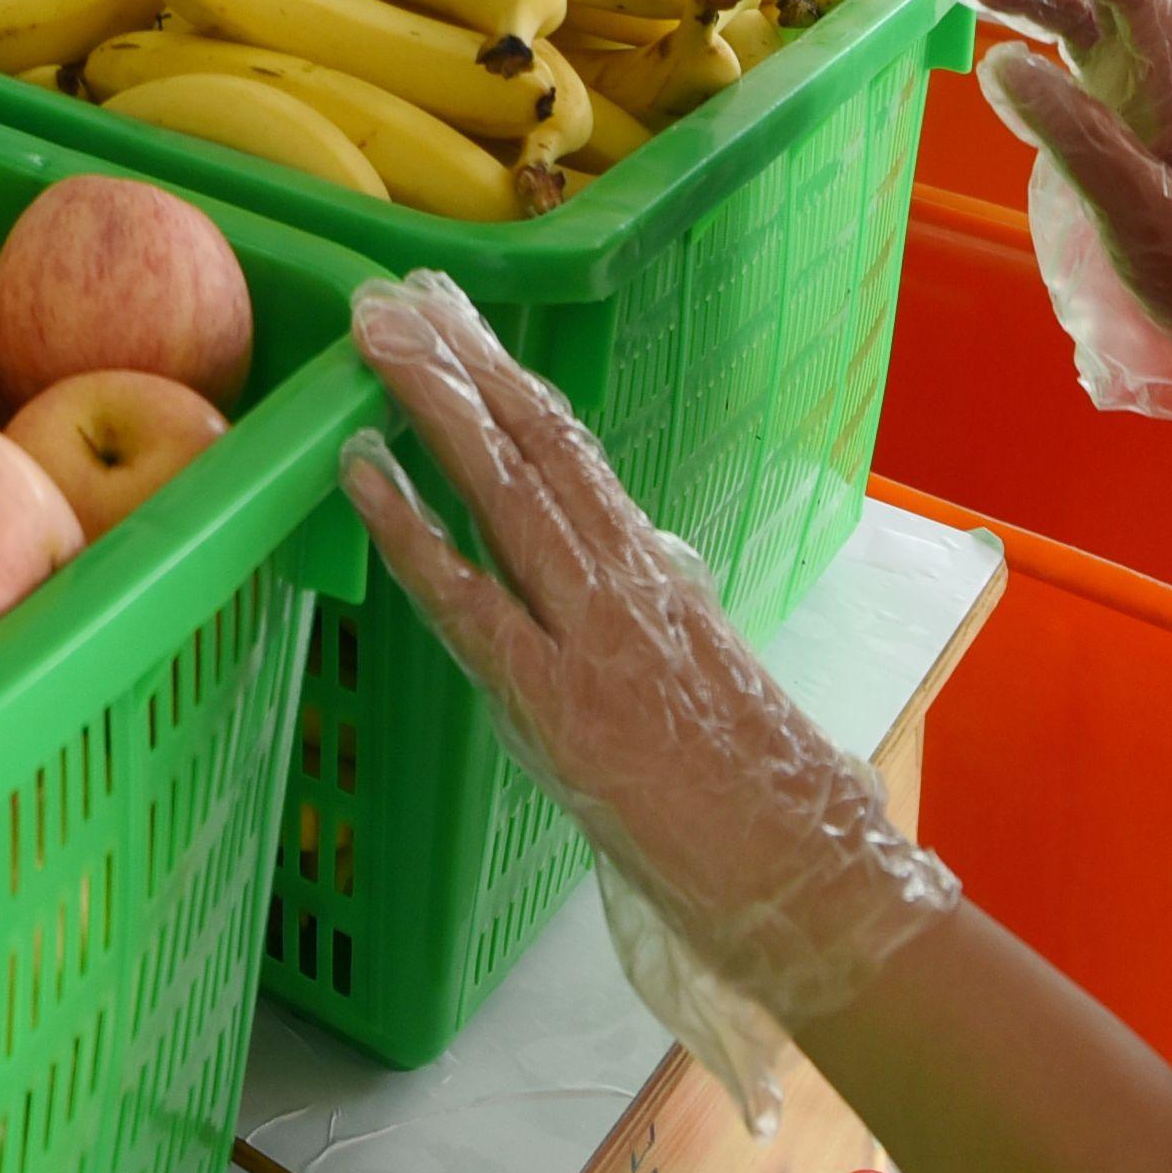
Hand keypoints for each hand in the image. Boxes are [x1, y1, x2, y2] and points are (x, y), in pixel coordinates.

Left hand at [341, 274, 960, 1120]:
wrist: (811, 882)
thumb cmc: (772, 805)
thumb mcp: (715, 680)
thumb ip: (664, 613)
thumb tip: (643, 555)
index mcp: (658, 580)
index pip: (574, 457)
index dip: (512, 383)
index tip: (463, 320)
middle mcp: (625, 584)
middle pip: (535, 447)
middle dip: (462, 363)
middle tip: (396, 290)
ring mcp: (590, 636)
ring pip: (505, 491)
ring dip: (434, 404)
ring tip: (374, 333)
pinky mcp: (557, 700)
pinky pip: (468, 600)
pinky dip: (409, 529)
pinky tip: (360, 471)